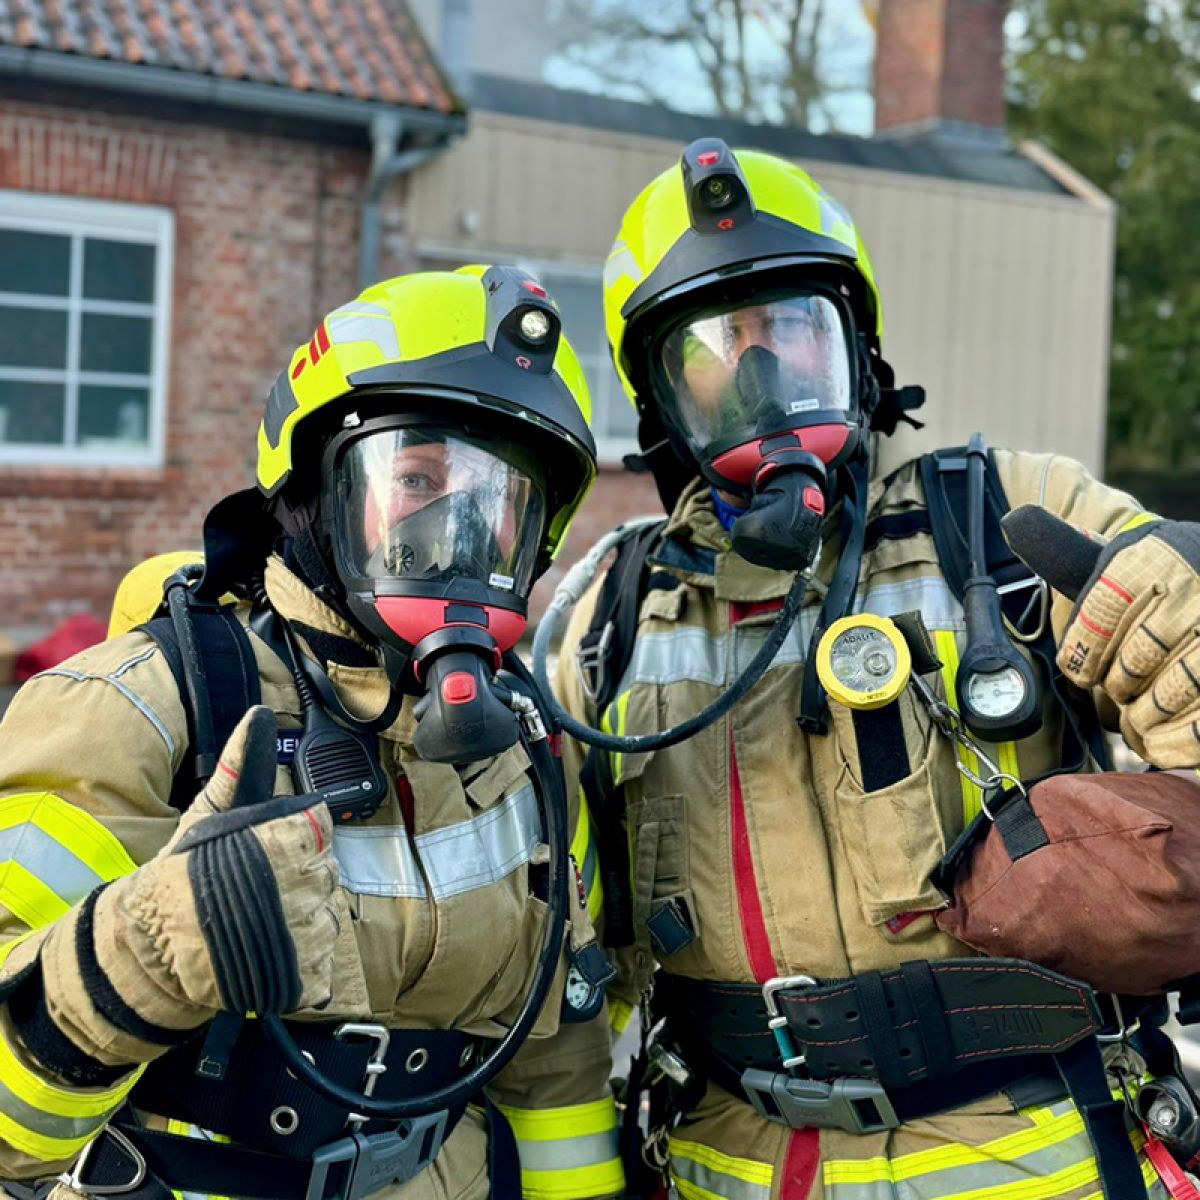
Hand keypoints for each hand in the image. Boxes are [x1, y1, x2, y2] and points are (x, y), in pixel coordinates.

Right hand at [49, 707, 339, 1046]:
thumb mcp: (211, 814)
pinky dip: (302, 966)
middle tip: (253, 893)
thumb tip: (258, 714)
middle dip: (296, 882)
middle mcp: (306, 888)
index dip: (293, 842)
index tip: (262, 854)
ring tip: (254, 924)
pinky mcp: (306, 979)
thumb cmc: (184, 874)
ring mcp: (308, 937)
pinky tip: (268, 957)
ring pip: (326, 918)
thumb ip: (242, 765)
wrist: (150, 947)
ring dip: (298, 923)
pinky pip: (322, 967)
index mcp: (289, 842)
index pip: (321, 832)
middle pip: (326, 874)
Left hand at [1006, 510, 1199, 766]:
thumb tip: (1015, 522)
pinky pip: (1199, 725)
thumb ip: (1065, 552)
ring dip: (1145, 720)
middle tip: (1120, 696)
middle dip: (1118, 689)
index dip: (1085, 656)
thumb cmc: (1161, 579)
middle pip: (1133, 662)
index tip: (1084, 671)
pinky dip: (1177, 741)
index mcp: (1149, 560)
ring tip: (1140, 721)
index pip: (1098, 617)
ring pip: (1168, 694)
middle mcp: (1190, 588)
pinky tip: (1163, 741)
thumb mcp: (1118, 561)